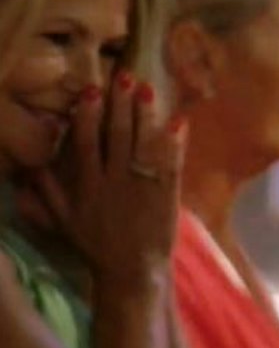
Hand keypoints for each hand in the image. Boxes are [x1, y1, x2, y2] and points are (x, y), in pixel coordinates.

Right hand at [31, 76, 183, 288]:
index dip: (88, 116)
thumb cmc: (95, 243)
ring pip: (143, 146)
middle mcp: (114, 182)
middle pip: (117, 137)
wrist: (132, 270)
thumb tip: (31, 160)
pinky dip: (174, 144)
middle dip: (120, 106)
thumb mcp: (61, 218)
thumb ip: (47, 188)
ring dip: (146, 116)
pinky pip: (170, 165)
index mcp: (87, 186)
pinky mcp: (166, 196)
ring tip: (148, 90)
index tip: (90, 90)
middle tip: (125, 77)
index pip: (86, 144)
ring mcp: (142, 188)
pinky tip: (178, 122)